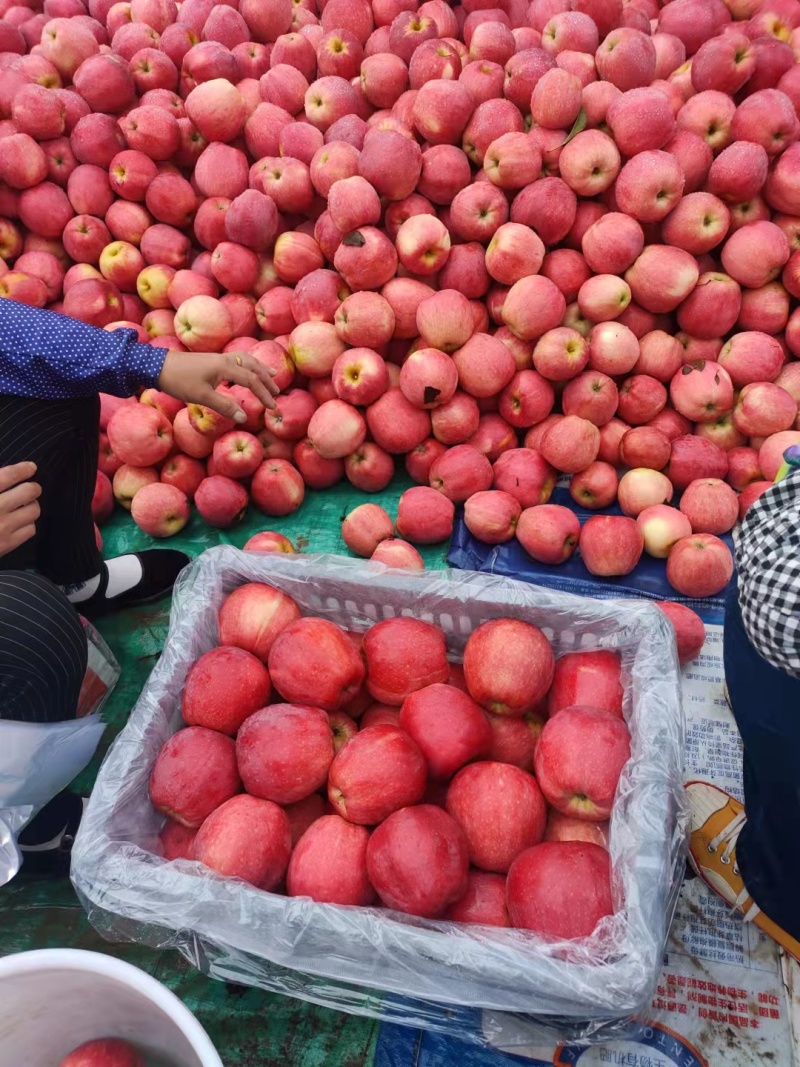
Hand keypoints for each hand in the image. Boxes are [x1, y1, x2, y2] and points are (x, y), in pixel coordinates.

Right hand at [0, 462, 39, 557]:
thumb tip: (9, 475)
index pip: (8, 476)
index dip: (22, 470)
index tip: (31, 467)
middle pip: (28, 492)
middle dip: (32, 488)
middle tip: (31, 488)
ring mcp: (3, 528)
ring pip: (33, 511)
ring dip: (31, 506)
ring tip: (24, 506)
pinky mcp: (7, 544)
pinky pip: (30, 529)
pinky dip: (27, 524)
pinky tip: (19, 522)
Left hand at [157, 350, 279, 423]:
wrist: (158, 366)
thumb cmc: (179, 381)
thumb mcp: (202, 397)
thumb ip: (224, 406)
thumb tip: (244, 418)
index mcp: (225, 367)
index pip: (252, 380)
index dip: (264, 394)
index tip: (272, 406)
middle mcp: (225, 359)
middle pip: (253, 367)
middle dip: (266, 379)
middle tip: (277, 391)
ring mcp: (218, 358)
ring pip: (246, 360)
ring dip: (259, 368)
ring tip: (271, 374)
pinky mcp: (211, 360)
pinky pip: (237, 360)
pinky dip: (247, 365)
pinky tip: (245, 372)